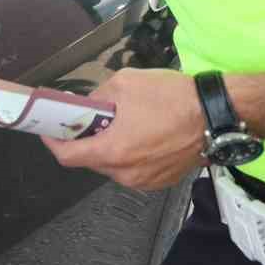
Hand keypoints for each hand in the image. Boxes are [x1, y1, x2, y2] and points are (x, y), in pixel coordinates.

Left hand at [40, 69, 206, 191]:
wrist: (215, 114)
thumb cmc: (170, 97)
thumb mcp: (124, 84)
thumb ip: (97, 98)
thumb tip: (86, 106)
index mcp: (113, 152)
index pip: (68, 157)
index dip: (53, 142)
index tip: (48, 130)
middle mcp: (127, 174)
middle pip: (91, 161)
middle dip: (83, 141)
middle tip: (84, 120)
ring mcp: (146, 180)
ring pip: (113, 167)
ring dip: (107, 147)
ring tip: (116, 124)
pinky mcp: (162, 180)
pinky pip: (134, 170)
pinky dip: (128, 154)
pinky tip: (138, 134)